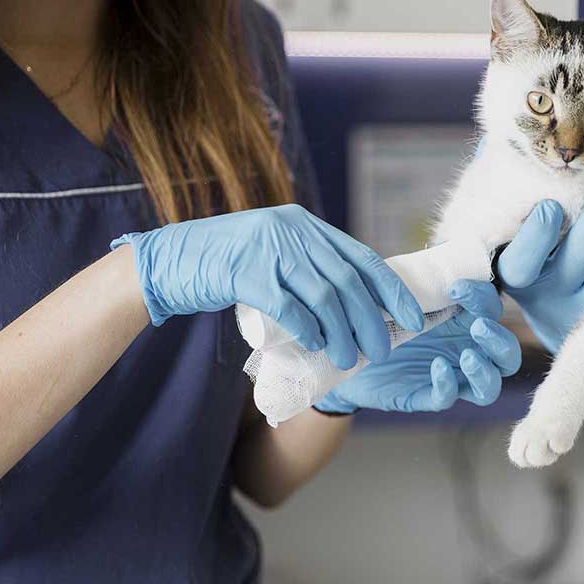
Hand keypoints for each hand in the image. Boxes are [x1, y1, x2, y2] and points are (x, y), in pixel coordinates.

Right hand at [111, 204, 423, 369]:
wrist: (169, 260)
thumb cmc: (227, 264)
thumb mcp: (276, 251)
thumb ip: (310, 264)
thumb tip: (356, 299)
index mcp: (306, 225)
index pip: (364, 258)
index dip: (393, 291)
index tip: (413, 318)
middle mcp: (293, 231)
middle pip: (349, 282)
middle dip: (372, 320)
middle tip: (381, 350)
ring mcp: (268, 249)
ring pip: (324, 296)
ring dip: (342, 333)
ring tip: (350, 358)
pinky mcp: (244, 272)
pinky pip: (288, 306)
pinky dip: (307, 329)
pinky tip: (315, 346)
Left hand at [316, 280, 520, 412]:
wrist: (340, 349)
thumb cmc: (373, 313)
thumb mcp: (393, 289)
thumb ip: (419, 276)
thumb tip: (441, 252)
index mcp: (461, 318)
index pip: (491, 308)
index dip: (482, 297)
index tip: (456, 288)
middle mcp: (464, 348)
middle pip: (506, 352)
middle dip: (498, 340)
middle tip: (477, 327)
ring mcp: (449, 376)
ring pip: (491, 384)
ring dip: (485, 370)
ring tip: (466, 356)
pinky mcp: (426, 395)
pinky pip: (450, 397)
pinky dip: (448, 384)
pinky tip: (436, 368)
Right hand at [497, 172, 583, 352]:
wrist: (565, 320)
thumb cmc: (541, 256)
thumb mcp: (514, 229)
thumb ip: (504, 189)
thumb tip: (488, 144)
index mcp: (522, 276)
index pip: (521, 263)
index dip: (536, 238)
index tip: (550, 206)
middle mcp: (554, 298)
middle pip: (580, 258)